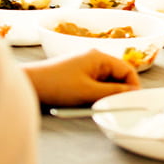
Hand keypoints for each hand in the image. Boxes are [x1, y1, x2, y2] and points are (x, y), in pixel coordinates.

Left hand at [23, 48, 139, 105]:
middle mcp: (95, 57)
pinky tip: (91, 101)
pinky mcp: (78, 72)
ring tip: (102, 104)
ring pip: (107, 79)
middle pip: (118, 74)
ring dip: (108, 92)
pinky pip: (96, 81)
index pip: (127, 69)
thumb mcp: (88, 92)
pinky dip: (97, 91)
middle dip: (120, 90)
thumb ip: (112, 92)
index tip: (134, 102)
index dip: (133, 85)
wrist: (29, 84)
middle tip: (118, 107)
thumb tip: (132, 93)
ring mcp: (86, 64)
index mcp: (100, 57)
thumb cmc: (57, 85)